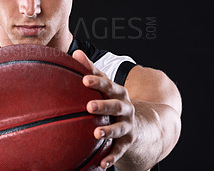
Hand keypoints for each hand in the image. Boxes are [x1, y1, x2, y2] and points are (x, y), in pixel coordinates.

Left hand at [73, 50, 135, 168]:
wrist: (139, 123)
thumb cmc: (112, 99)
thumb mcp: (106, 85)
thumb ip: (91, 70)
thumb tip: (75, 53)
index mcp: (118, 92)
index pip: (108, 85)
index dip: (97, 82)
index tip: (84, 79)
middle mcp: (125, 108)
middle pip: (116, 106)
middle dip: (104, 105)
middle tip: (89, 106)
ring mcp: (127, 126)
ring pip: (119, 128)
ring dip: (108, 131)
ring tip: (96, 133)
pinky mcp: (127, 142)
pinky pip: (119, 151)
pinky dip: (111, 157)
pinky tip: (102, 164)